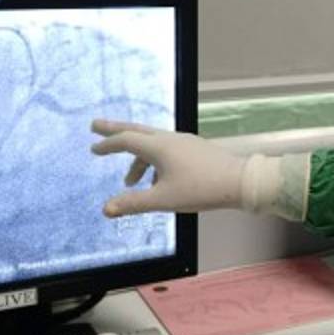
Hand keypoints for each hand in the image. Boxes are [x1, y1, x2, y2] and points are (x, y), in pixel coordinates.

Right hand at [90, 119, 245, 216]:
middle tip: (96, 125)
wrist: (240, 182)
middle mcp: (170, 139)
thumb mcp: (163, 199)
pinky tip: (159, 183)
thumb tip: (106, 209)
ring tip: (131, 182)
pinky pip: (168, 150)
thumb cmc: (201, 189)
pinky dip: (155, 161)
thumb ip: (133, 203)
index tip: (94, 148)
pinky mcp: (195, 150)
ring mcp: (185, 143)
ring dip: (138, 159)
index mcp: (159, 146)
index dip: (107, 144)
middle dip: (115, 130)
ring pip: (153, 144)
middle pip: (137, 130)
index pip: (126, 140)